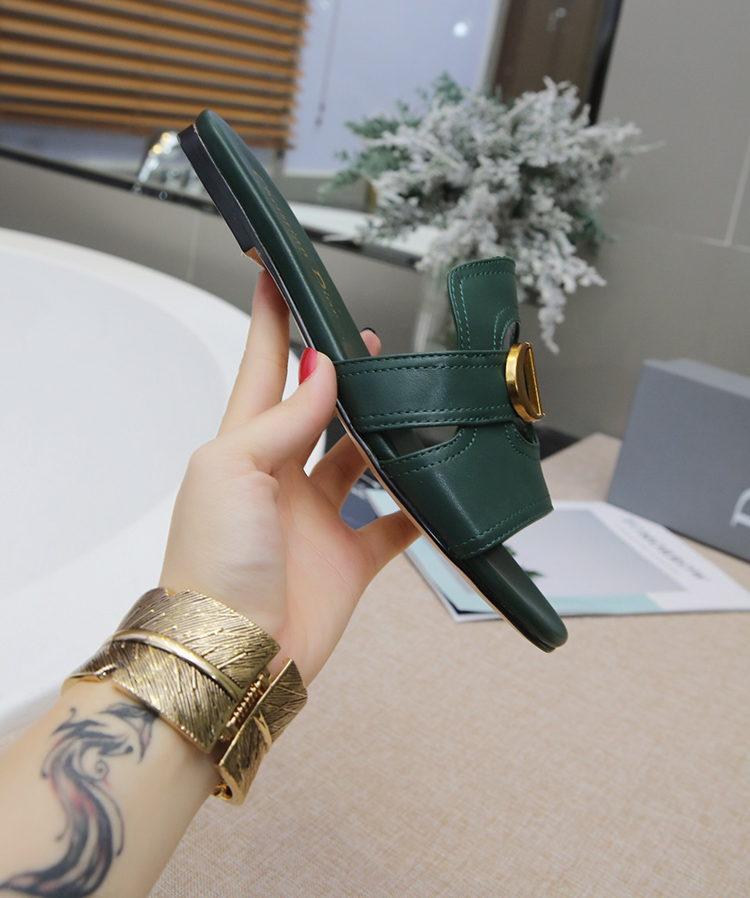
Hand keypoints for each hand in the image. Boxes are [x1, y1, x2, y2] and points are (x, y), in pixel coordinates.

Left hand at [160, 271, 416, 682]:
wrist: (232, 657)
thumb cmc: (212, 563)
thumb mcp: (234, 469)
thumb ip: (284, 418)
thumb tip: (321, 370)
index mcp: (243, 448)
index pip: (262, 368)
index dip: (271, 321)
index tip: (277, 275)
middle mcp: (279, 478)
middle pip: (316, 410)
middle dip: (340, 374)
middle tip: (371, 342)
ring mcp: (315, 519)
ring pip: (358, 461)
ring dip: (383, 433)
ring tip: (411, 402)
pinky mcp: (348, 561)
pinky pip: (392, 526)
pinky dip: (418, 509)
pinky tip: (437, 490)